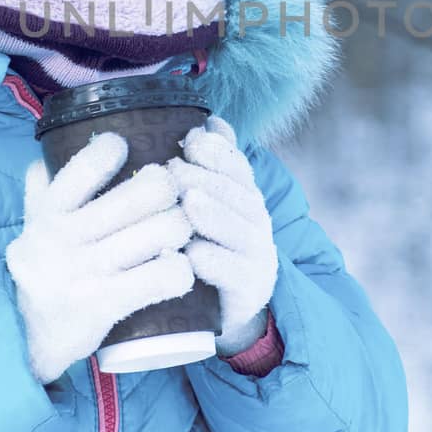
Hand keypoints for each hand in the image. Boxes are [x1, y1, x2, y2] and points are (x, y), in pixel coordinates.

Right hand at [5, 132, 195, 384]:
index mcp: (48, 212)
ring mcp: (85, 272)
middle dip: (169, 188)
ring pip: (163, 231)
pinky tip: (181, 269)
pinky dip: (182, 270)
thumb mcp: (33, 226)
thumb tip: (49, 150)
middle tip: (173, 197)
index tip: (128, 152)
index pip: (86, 165)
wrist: (31, 336)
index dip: (114, 148)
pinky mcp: (106, 305)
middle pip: (144, 193)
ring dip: (183, 228)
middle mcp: (64, 238)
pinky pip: (164, 276)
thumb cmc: (45, 268)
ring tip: (181, 232)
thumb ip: (40, 188)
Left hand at [165, 115, 277, 353]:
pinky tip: (192, 253)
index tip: (190, 140)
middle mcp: (256, 223)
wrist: (229, 311)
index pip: (237, 167)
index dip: (217, 151)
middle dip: (208, 179)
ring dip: (213, 215)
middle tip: (174, 170)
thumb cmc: (212, 246)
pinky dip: (213, 263)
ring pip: (237, 231)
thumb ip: (215, 163)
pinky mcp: (249, 292)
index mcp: (246, 197)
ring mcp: (256, 257)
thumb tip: (212, 120)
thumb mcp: (214, 203)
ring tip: (188, 203)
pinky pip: (233, 275)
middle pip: (237, 195)